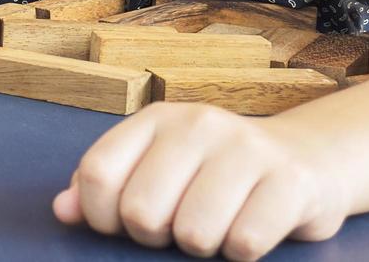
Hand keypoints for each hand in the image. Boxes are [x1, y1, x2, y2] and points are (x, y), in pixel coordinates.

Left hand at [52, 103, 348, 259]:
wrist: (306, 158)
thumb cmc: (214, 173)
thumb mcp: (155, 166)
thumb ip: (104, 188)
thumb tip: (62, 210)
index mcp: (154, 119)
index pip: (98, 174)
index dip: (102, 217)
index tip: (122, 226)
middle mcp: (196, 124)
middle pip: (142, 212)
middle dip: (156, 236)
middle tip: (179, 226)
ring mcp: (245, 148)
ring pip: (193, 234)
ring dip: (202, 247)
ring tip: (217, 226)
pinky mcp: (290, 180)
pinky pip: (243, 244)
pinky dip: (240, 252)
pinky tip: (249, 229)